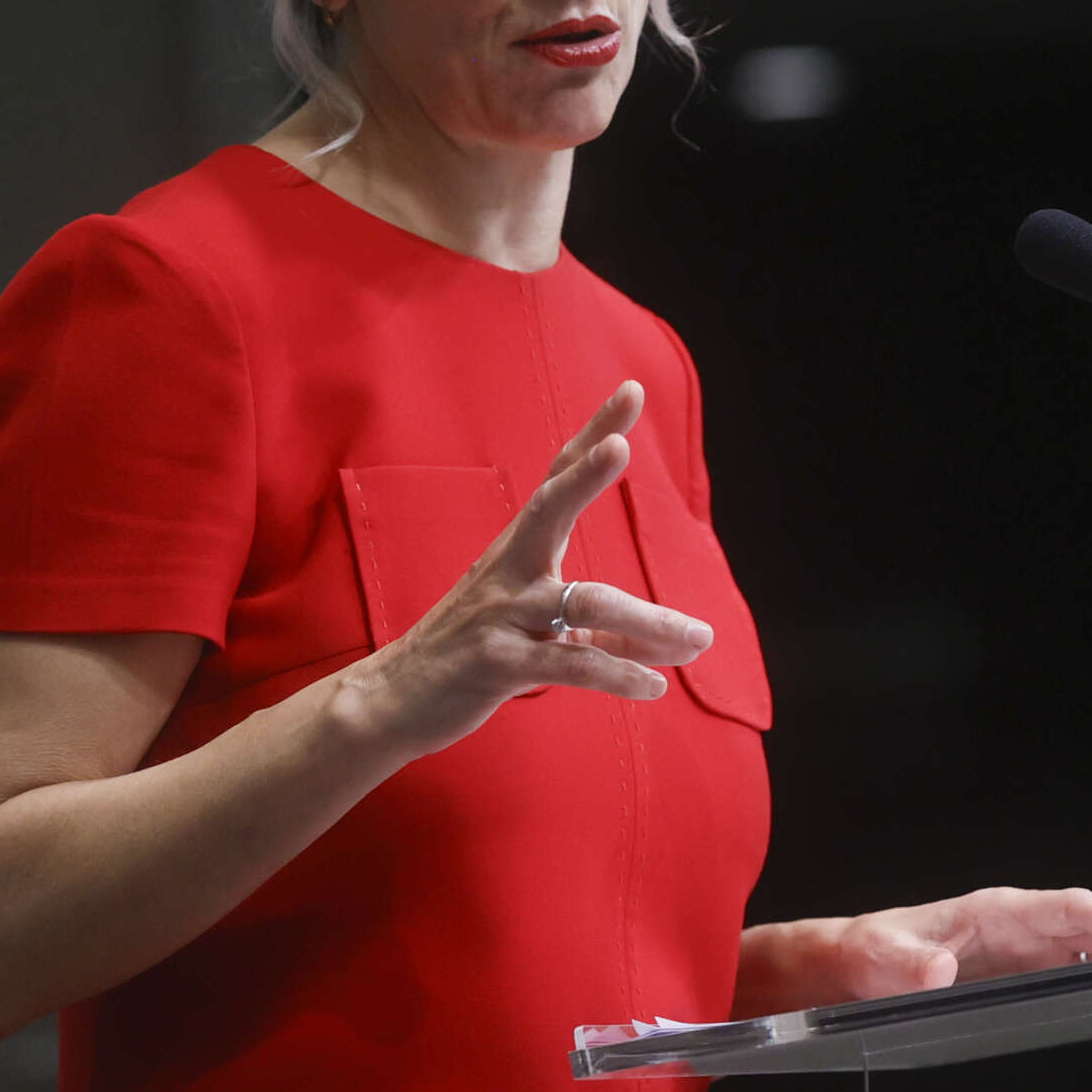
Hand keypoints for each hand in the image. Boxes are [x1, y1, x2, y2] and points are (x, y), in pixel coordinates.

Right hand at [341, 381, 713, 757]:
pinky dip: (618, 675)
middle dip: (585, 476)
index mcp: (519, 550)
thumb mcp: (537, 633)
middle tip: (622, 446)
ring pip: (585, 602)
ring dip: (649, 621)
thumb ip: (600, 634)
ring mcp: (501, 616)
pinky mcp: (497, 666)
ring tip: (699, 639)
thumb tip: (667, 648)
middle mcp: (509, 570)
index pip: (558, 480)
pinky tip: (654, 687)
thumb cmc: (472, 654)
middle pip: (548, 509)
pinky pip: (569, 665)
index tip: (631, 391)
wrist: (392, 700)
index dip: (594, 434)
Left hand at [817, 887, 1091, 1002]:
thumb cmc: (866, 955)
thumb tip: (937, 968)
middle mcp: (1019, 928)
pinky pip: (1080, 975)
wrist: (849, 971)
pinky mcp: (1022, 981)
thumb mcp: (876, 958)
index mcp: (996, 911)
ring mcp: (1025, 955)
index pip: (1070, 911)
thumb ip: (902, 962)